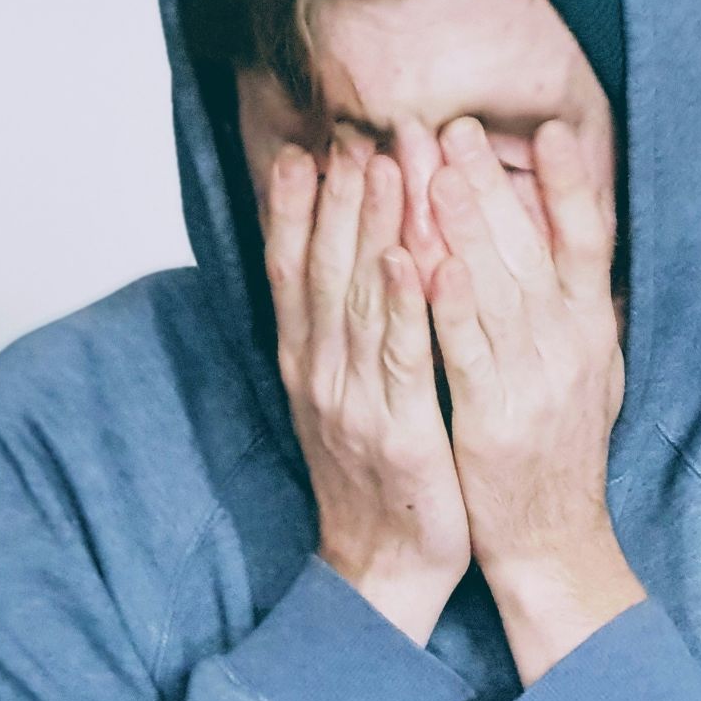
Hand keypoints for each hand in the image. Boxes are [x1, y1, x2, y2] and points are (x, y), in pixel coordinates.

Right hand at [262, 122, 471, 644]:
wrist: (383, 569)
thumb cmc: (378, 480)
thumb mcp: (346, 401)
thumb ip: (342, 337)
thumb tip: (346, 270)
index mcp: (308, 365)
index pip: (294, 271)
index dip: (297, 209)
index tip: (306, 147)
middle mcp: (321, 375)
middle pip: (323, 269)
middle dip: (338, 196)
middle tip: (352, 130)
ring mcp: (355, 401)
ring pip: (359, 299)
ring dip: (369, 228)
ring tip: (382, 164)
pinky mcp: (399, 430)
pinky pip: (401, 356)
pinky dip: (401, 304)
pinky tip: (406, 256)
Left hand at [426, 115, 643, 681]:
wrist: (553, 542)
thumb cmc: (561, 455)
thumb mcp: (594, 374)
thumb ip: (584, 311)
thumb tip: (585, 249)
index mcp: (592, 331)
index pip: (590, 240)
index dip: (571, 183)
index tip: (550, 128)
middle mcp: (571, 347)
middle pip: (533, 247)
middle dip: (491, 182)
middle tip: (453, 125)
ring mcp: (534, 381)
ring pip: (497, 287)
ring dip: (465, 224)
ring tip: (433, 166)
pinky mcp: (493, 418)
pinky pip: (467, 351)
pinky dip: (449, 304)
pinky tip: (426, 260)